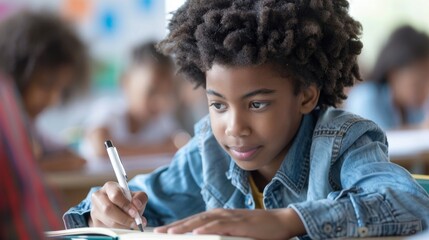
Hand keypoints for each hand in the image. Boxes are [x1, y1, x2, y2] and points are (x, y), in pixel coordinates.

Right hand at [89, 181, 147, 228]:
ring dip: (123, 225)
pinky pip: (106, 229)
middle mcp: (99, 196)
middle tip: (135, 221)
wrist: (119, 207)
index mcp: (109, 187)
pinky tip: (124, 226)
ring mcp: (95, 210)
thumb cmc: (127, 200)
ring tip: (132, 224)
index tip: (134, 212)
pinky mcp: (95, 222)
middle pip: (108, 209)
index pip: (115, 195)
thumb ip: (140, 198)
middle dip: (124, 218)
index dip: (125, 205)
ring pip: (108, 221)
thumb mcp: (137, 196)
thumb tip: (137, 205)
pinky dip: (118, 229)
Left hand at [154, 208, 305, 239]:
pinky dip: (207, 229)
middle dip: (175, 226)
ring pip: (203, 222)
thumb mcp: (235, 230)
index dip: (177, 225)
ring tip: (170, 233)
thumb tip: (202, 237)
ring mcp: (230, 217)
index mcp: (219, 215)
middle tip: (157, 232)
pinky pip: (220, 226)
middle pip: (194, 220)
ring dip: (185, 227)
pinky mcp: (240, 224)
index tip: (162, 231)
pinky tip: (196, 233)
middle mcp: (221, 214)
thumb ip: (220, 232)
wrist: (281, 221)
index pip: (194, 221)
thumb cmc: (258, 228)